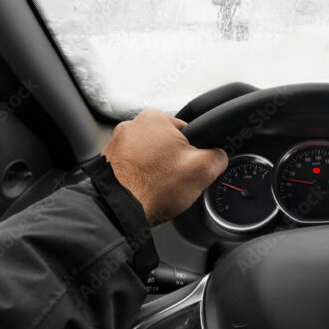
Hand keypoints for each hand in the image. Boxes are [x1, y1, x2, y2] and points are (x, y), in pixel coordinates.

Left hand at [102, 109, 227, 224]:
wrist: (118, 211)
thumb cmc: (152, 189)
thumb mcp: (202, 170)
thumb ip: (218, 156)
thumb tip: (219, 156)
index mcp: (155, 118)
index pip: (189, 133)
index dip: (195, 154)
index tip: (189, 169)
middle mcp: (132, 125)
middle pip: (168, 144)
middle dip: (174, 163)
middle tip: (174, 181)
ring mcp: (117, 143)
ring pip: (150, 156)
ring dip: (156, 170)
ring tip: (157, 188)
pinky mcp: (108, 161)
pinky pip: (133, 167)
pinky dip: (140, 177)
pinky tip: (144, 190)